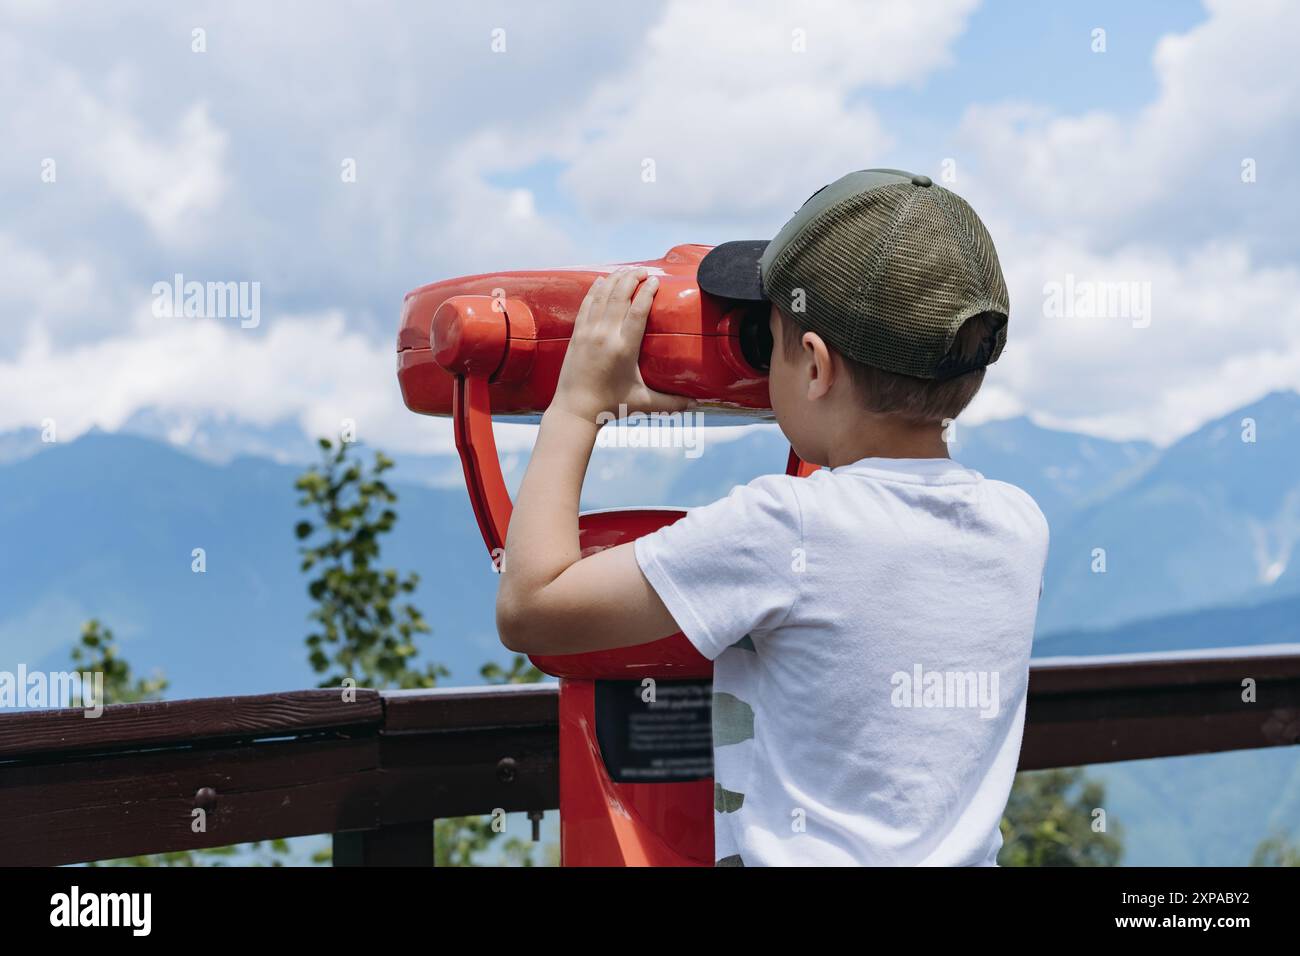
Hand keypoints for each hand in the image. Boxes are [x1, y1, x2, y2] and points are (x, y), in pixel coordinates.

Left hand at [550, 266, 691, 423]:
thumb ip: (672, 402)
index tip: (656, 280)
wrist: (575, 411)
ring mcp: (589, 333)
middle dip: (632, 278)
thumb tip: (697, 403)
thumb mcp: (644, 403)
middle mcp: (605, 336)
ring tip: (627, 271)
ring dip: (615, 280)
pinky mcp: (577, 335)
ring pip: (602, 296)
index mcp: (624, 349)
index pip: (638, 310)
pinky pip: (586, 304)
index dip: (647, 292)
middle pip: (619, 296)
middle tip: (644, 272)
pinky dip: (595, 290)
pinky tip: (602, 280)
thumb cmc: (611, 406)